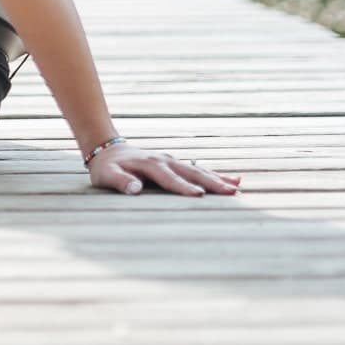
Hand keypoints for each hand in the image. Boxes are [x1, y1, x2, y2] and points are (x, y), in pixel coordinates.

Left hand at [87, 142, 240, 196]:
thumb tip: (134, 189)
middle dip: (211, 183)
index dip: (184, 187)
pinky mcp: (176, 164)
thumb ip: (120, 181)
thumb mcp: (107, 174)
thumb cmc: (107, 167)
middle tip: (231, 192)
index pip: (169, 179)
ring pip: (198, 170)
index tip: (199, 196)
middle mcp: (164, 160)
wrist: (107, 148)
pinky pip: (198, 169)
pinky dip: (216, 174)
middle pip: (191, 172)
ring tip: (236, 188)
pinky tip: (234, 180)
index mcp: (149, 164)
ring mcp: (172, 161)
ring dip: (218, 179)